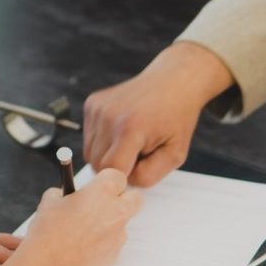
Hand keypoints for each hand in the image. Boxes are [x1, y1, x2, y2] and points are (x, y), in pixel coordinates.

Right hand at [16, 169, 143, 265]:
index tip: (97, 187)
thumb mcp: (49, 202)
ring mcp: (118, 235)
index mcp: (101, 192)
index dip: (107, 181)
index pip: (118, 176)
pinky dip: (103, 244)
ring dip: (110, 224)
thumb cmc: (47, 232)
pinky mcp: (115, 255)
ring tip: (83, 233)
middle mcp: (116, 212)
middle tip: (104, 205)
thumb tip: (68, 195)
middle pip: (136, 198)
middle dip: (124, 199)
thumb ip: (65, 194)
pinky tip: (82, 249)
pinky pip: (114, 244)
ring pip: (123, 224)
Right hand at [83, 42, 235, 186]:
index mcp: (130, 129)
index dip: (124, 178)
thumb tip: (121, 184)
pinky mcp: (91, 103)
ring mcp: (97, 108)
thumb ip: (148, 176)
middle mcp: (108, 116)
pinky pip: (89, 136)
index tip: (139, 170)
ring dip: (107, 154)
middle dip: (116, 167)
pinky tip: (122, 129)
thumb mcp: (175, 154)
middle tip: (138, 154)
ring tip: (130, 141)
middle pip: (97, 164)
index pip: (111, 172)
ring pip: (89, 152)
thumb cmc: (176, 118)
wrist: (172, 81)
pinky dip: (103, 140)